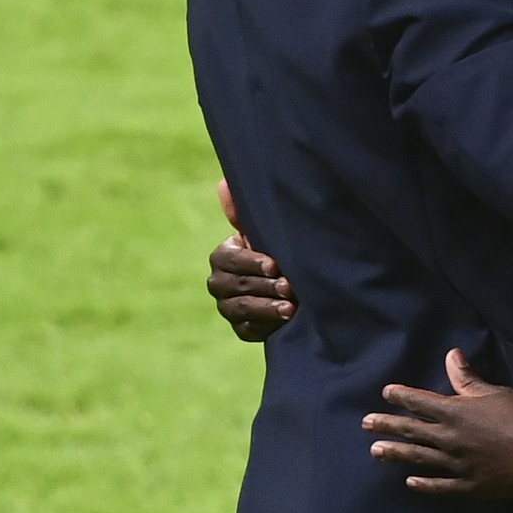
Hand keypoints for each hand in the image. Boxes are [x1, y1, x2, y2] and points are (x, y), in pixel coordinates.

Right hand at [207, 179, 294, 341]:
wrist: (293, 283)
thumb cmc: (277, 249)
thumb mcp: (264, 231)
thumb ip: (243, 211)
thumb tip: (223, 182)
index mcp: (222, 256)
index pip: (229, 260)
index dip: (251, 263)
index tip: (275, 264)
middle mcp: (218, 282)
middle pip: (235, 286)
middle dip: (264, 285)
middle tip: (289, 285)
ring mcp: (227, 307)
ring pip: (240, 309)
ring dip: (266, 308)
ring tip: (290, 307)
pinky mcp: (240, 328)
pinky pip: (247, 329)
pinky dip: (265, 325)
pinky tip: (284, 322)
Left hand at [363, 349, 512, 497]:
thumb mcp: (496, 393)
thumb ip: (468, 379)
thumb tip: (450, 356)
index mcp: (456, 412)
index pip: (420, 402)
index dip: (402, 397)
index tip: (386, 393)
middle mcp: (450, 439)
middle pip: (412, 430)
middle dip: (388, 425)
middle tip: (367, 424)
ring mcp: (458, 465)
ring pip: (420, 458)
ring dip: (396, 454)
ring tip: (376, 451)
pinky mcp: (469, 485)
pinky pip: (440, 485)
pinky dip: (424, 484)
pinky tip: (411, 481)